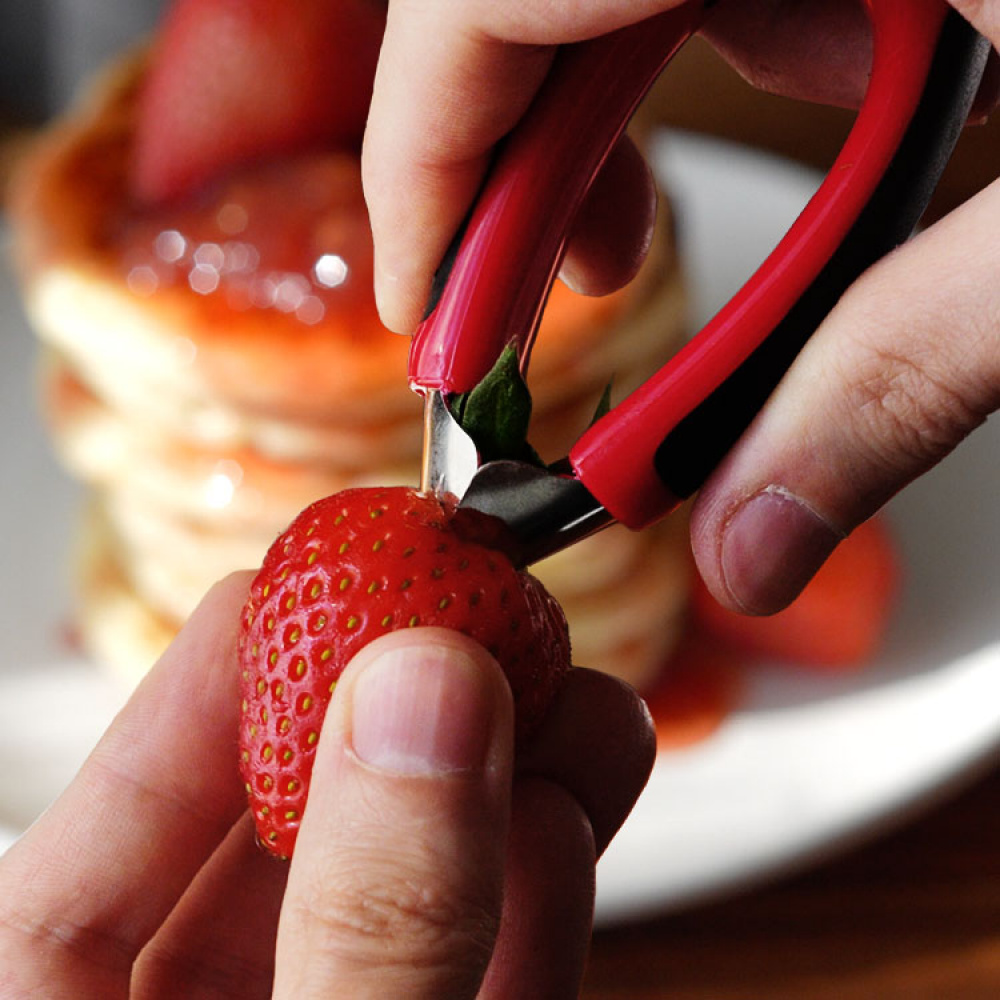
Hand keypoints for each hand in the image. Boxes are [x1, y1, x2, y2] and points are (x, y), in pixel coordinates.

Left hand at [0, 574, 653, 997]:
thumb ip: (368, 927)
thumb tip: (426, 697)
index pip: (103, 837)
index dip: (213, 687)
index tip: (306, 575)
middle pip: (281, 850)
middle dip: (393, 720)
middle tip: (470, 616)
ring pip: (403, 901)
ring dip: (493, 788)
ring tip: (563, 696)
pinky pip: (476, 977)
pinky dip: (531, 897)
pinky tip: (569, 816)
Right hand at [362, 0, 999, 614]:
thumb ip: (898, 376)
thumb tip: (748, 552)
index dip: (419, 173)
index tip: (435, 338)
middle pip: (509, 3)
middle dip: (494, 180)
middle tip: (510, 327)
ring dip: (589, 127)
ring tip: (608, 256)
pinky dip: (702, 53)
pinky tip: (788, 107)